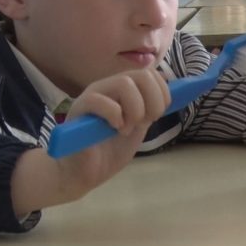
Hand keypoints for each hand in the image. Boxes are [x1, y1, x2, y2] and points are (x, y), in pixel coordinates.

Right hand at [11, 69, 169, 214]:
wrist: (84, 171)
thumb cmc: (109, 149)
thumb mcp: (138, 126)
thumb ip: (149, 108)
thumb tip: (166, 88)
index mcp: (124, 89)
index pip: (150, 73)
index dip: (162, 93)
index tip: (156, 116)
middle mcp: (109, 86)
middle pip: (142, 74)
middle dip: (153, 101)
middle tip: (145, 122)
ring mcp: (94, 94)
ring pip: (124, 83)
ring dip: (135, 109)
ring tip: (127, 129)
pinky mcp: (79, 108)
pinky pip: (99, 100)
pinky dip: (114, 115)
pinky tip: (115, 129)